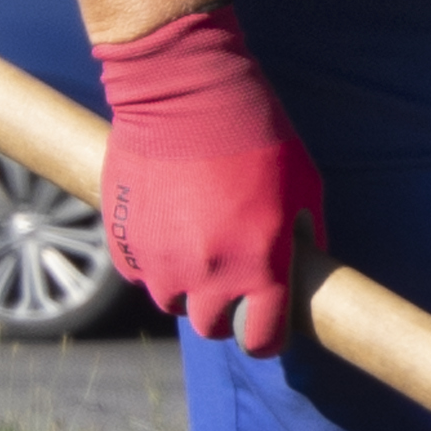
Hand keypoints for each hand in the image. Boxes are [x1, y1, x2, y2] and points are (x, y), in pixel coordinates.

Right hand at [92, 7, 323, 356]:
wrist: (184, 90)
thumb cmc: (256, 133)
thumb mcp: (304, 185)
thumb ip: (307, 238)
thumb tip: (305, 271)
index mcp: (259, 266)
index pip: (262, 340)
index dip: (266, 336)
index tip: (265, 326)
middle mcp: (207, 274)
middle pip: (211, 327)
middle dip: (223, 311)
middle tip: (230, 281)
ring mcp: (160, 260)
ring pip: (171, 300)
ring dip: (185, 284)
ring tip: (197, 243)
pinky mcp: (123, 240)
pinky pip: (138, 272)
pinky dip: (152, 259)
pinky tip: (166, 224)